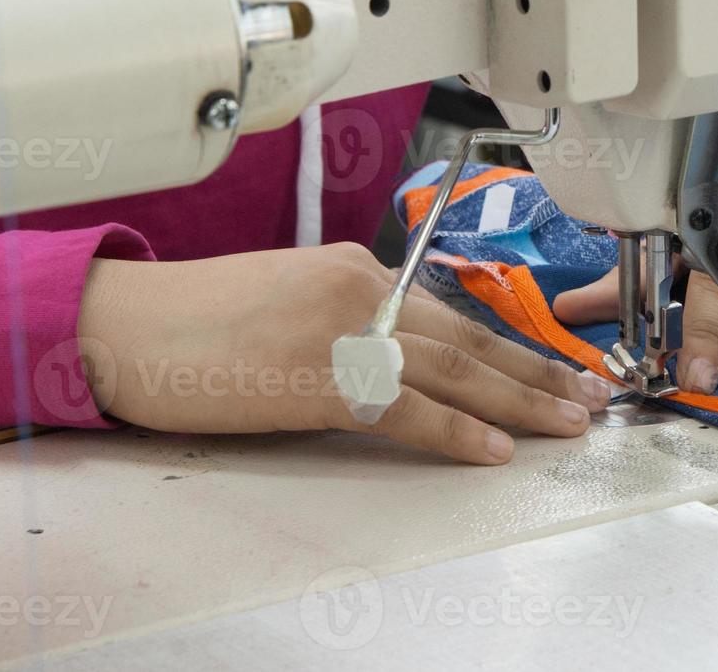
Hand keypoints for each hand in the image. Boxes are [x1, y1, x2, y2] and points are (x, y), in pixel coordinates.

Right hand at [76, 243, 610, 463]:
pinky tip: (496, 449)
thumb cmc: (198, 318)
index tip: (551, 363)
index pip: (452, 312)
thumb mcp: (292, 296)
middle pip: (471, 338)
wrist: (126, 325)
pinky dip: (457, 431)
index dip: (509, 344)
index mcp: (359, 268)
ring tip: (570, 422)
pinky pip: (407, 410)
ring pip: (456, 370)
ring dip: (522, 400)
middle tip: (591, 393)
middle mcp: (364, 290)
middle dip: (538, 369)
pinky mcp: (321, 379)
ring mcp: (346, 332)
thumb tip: (399, 351)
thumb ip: (353, 316)